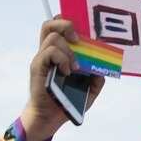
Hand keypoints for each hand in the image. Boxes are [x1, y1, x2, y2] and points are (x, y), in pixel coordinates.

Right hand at [22, 17, 105, 140]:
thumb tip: (102, 69)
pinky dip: (62, 59)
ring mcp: (42, 58)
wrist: (50, 117)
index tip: (84, 35)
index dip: (70, 24)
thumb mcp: (90, 90)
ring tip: (75, 67)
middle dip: (66, 25)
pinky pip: (49, 52)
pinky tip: (67, 72)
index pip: (59, 27)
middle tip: (78, 41)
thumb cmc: (68, 101)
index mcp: (59, 53)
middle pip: (50, 24)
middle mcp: (49, 52)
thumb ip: (97, 79)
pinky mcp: (37, 66)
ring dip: (68, 50)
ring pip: (52, 36)